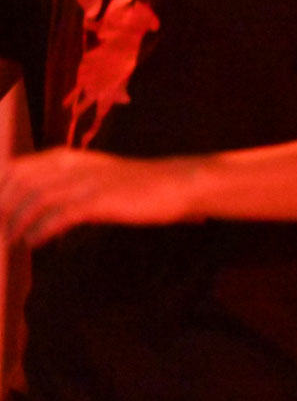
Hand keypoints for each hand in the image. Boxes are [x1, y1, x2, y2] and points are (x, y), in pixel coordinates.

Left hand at [0, 147, 197, 246]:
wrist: (174, 184)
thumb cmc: (132, 185)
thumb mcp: (90, 177)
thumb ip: (60, 184)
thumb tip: (27, 206)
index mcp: (65, 158)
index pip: (14, 169)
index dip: (0, 190)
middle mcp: (71, 165)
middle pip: (19, 184)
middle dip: (4, 209)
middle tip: (2, 232)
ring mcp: (85, 182)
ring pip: (35, 200)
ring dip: (18, 224)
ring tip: (13, 242)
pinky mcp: (99, 200)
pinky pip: (59, 216)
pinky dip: (41, 230)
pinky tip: (36, 242)